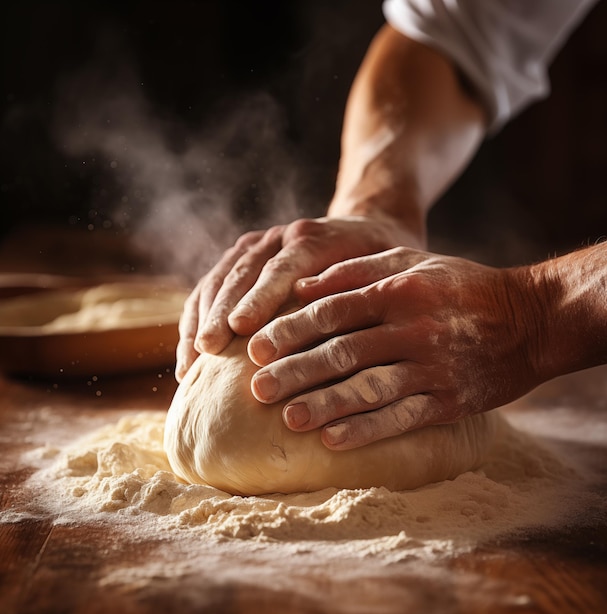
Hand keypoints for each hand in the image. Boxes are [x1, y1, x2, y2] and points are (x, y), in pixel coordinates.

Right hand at [175, 216, 421, 380]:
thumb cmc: (380, 260)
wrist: (368, 226)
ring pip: (219, 279)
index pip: (280, 268)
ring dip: (202, 318)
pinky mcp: (243, 260)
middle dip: (221, 312)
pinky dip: (197, 319)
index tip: (240, 330)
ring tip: (192, 361)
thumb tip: (344, 341)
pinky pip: (211, 286)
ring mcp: (257, 246)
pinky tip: (189, 355)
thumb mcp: (384, 272)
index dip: (259, 298)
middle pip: (242, 273)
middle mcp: (278, 237)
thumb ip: (361, 293)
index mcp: (312, 238)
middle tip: (207, 350)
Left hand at [247, 247, 542, 449]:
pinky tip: (333, 441)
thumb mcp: (413, 262)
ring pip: (369, 389)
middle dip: (296, 371)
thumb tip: (301, 286)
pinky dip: (367, 430)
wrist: (530, 320)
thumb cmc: (461, 287)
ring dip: (326, 405)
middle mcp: (412, 329)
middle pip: (343, 352)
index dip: (290, 329)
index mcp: (399, 291)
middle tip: (256, 390)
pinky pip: (403, 418)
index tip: (253, 348)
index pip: (333, 311)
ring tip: (288, 420)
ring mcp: (432, 368)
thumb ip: (357, 271)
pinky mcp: (449, 400)